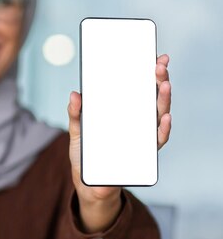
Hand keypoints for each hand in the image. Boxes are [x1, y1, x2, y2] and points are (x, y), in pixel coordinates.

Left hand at [66, 54, 172, 231]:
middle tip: (159, 65)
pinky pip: (156, 140)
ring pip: (158, 115)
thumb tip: (75, 94)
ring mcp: (141, 137)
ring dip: (163, 99)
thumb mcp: (76, 130)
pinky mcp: (143, 154)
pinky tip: (163, 118)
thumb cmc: (86, 152)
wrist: (89, 182)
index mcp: (124, 111)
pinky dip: (161, 129)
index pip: (140, 88)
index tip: (156, 56)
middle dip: (158, 79)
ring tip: (164, 84)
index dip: (149, 72)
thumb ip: (75, 113)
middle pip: (152, 97)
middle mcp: (137, 121)